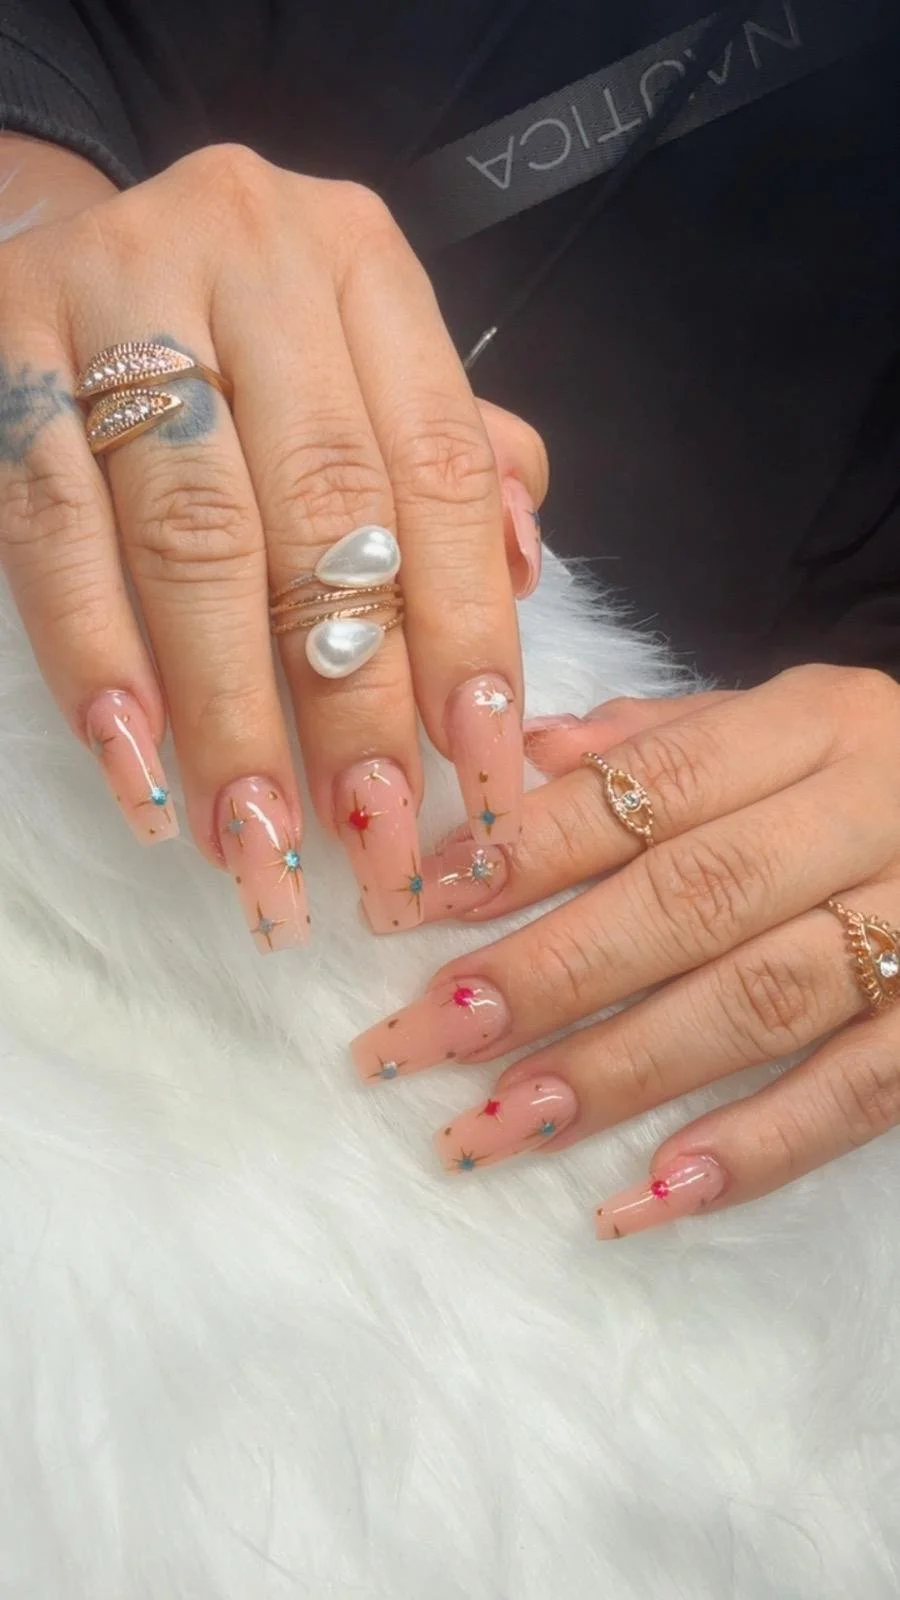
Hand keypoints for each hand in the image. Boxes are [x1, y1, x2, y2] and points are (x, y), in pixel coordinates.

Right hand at [0, 139, 545, 950]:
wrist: (75, 249)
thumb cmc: (246, 343)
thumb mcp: (363, 366)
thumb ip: (451, 462)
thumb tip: (523, 578)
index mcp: (362, 263)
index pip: (438, 469)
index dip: (466, 630)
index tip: (479, 773)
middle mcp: (252, 253)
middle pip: (322, 510)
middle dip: (352, 696)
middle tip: (371, 837)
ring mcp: (117, 289)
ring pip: (191, 535)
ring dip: (228, 710)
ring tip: (256, 839)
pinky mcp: (4, 346)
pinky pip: (53, 530)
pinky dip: (97, 660)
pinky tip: (138, 768)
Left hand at [351, 665, 899, 1238]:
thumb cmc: (879, 780)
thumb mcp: (787, 725)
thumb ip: (661, 742)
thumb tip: (520, 762)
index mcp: (818, 722)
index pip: (652, 786)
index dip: (531, 848)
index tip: (418, 908)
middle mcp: (873, 811)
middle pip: (691, 897)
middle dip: (545, 974)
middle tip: (421, 1038)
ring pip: (759, 1001)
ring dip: (619, 1072)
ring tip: (499, 1126)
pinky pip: (860, 1094)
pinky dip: (755, 1149)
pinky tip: (648, 1195)